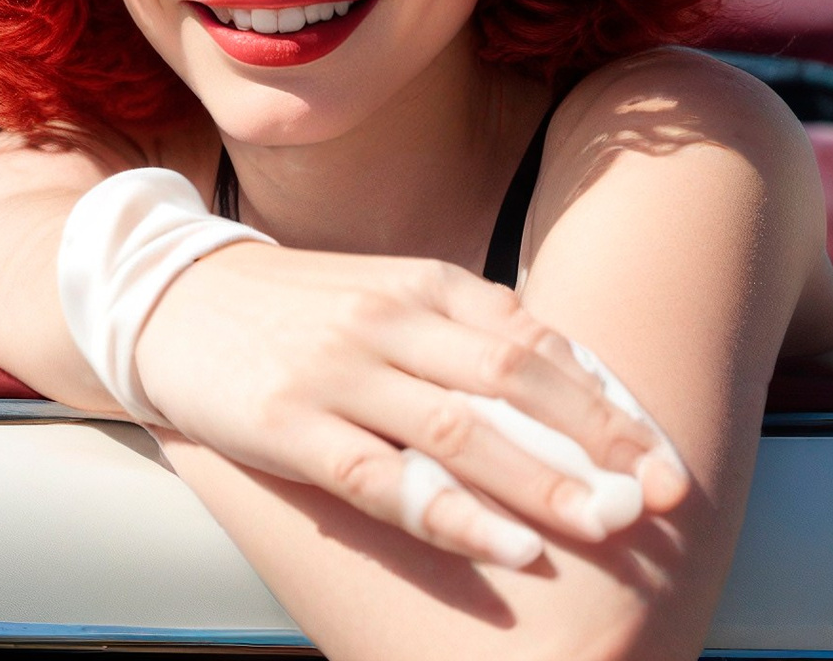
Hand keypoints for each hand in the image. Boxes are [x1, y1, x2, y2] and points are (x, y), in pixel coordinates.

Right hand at [132, 241, 688, 567]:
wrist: (166, 297)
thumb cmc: (297, 309)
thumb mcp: (389, 296)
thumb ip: (470, 335)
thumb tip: (575, 388)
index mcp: (425, 284)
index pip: (536, 342)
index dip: (608, 400)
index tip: (665, 454)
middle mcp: (389, 318)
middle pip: (512, 381)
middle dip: (597, 441)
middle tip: (660, 496)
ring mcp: (337, 369)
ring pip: (457, 428)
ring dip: (540, 482)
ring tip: (606, 525)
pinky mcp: (287, 421)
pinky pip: (381, 476)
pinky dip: (450, 514)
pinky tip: (505, 548)